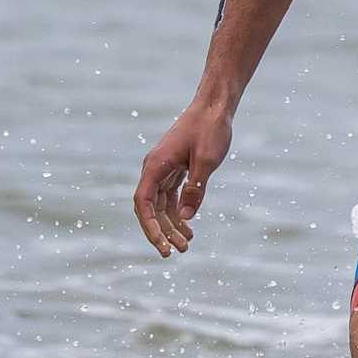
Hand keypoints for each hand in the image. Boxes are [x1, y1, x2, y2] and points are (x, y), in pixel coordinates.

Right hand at [133, 106, 231, 258]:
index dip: (150, 227)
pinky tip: (188, 224)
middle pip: (150, 208)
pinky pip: (171, 195)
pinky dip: (179, 210)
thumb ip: (195, 190)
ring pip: (161, 204)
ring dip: (172, 224)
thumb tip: (185, 219)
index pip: (143, 203)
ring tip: (187, 243)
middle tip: (178, 252)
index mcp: (155, 165)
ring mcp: (164, 168)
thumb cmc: (210, 129)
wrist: (215, 105)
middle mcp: (155, 168)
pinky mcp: (175, 167)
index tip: (162, 245)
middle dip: (162, 231)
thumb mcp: (206, 161)